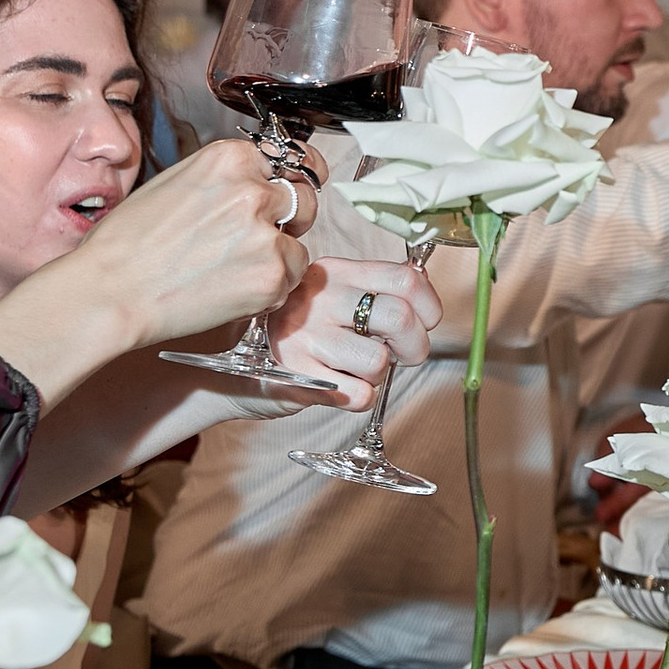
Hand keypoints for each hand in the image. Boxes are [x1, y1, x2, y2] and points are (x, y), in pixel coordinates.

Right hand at [68, 136, 313, 347]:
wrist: (111, 290)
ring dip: (277, 256)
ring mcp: (265, 234)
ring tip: (231, 268)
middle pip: (304, 198)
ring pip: (298, 243)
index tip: (290, 188)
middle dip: (289, 217)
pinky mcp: (270, 277)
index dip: (289, 178)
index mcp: (229, 158)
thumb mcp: (177, 183)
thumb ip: (224, 179)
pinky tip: (231, 288)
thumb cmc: (128, 242)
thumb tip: (256, 184)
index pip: (291, 157)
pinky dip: (270, 287)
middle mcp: (253, 190)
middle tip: (253, 237)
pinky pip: (291, 278)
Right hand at [266, 257, 435, 405]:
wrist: (238, 368)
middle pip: (400, 318)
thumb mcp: (334, 295)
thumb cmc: (300, 332)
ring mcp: (305, 337)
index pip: (405, 279)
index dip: (430, 306)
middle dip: (415, 347)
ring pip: (379, 363)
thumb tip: (423, 285)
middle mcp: (319, 298)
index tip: (425, 322)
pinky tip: (340, 384)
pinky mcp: (297, 376)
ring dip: (378, 375)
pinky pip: (359, 396)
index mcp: (335, 271)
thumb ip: (376, 287)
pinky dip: (360, 397)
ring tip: (356, 368)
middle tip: (404, 355)